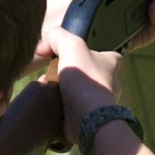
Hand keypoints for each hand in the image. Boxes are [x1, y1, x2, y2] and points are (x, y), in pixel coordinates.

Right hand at [45, 28, 120, 149]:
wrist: (86, 118)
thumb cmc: (85, 79)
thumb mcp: (71, 45)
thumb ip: (57, 36)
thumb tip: (42, 45)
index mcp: (112, 63)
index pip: (104, 52)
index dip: (88, 50)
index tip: (71, 53)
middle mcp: (109, 82)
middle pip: (85, 71)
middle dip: (66, 71)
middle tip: (50, 70)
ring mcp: (98, 102)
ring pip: (76, 89)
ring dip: (59, 87)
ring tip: (45, 85)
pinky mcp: (87, 116)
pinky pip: (70, 106)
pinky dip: (58, 104)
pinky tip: (47, 100)